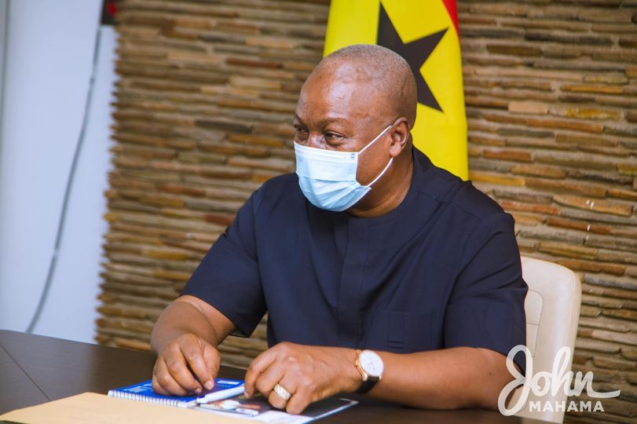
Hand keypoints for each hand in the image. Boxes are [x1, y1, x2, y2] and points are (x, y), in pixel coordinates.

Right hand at [152, 333, 220, 395]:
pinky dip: (169, 394)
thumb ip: (211, 367)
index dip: (202, 373)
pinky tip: (179, 392)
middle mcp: (170, 349)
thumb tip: (208, 384)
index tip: (209, 385)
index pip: (193, 356)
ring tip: (190, 391)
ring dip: (179, 390)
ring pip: (164, 379)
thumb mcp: (210, 353)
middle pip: (176, 368)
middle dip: (189, 383)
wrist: (180, 346)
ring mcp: (160, 361)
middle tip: (198, 389)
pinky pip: (157, 386)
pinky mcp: (154, 373)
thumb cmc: (197, 351)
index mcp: (186, 340)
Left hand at [244, 342, 359, 413]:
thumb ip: (274, 364)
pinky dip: (295, 408)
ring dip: (282, 403)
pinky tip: (302, 399)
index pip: (255, 367)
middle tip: (278, 392)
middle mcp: (288, 360)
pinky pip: (291, 408)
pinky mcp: (308, 389)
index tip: (249, 392)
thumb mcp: (293, 353)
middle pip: (263, 386)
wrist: (342, 365)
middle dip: (268, 394)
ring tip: (292, 395)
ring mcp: (298, 375)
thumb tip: (255, 385)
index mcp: (282, 350)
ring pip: (276, 400)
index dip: (249, 382)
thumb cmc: (317, 360)